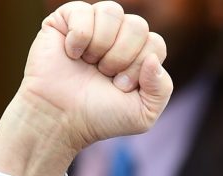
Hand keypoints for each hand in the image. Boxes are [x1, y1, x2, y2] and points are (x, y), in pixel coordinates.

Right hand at [0, 1, 172, 175]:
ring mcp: (93, 25)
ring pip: (113, 11)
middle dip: (123, 56)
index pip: (155, 43)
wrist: (60, 118)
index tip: (121, 86)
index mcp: (139, 55)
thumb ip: (162, 88)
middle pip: (138, 25)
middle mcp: (118, 36)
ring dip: (102, 44)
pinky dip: (79, 36)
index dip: (139, 66)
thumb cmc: (100, 117)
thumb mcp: (143, 113)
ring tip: (89, 63)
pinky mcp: (66, 19)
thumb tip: (153, 58)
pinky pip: (83, 11)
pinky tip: (71, 54)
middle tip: (105, 75)